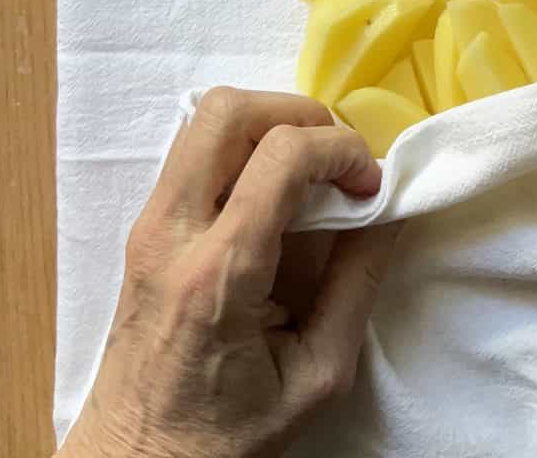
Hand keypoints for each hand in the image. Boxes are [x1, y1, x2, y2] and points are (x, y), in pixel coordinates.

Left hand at [58, 88, 397, 457]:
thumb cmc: (228, 434)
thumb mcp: (318, 375)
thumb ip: (359, 283)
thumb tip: (392, 209)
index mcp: (219, 274)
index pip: (281, 156)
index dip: (342, 150)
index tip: (370, 187)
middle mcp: (171, 233)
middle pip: (228, 111)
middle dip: (300, 114)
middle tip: (335, 161)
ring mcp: (149, 224)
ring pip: (207, 118)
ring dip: (271, 125)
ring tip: (308, 174)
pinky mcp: (145, 226)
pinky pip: (196, 149)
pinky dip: (246, 147)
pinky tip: (273, 195)